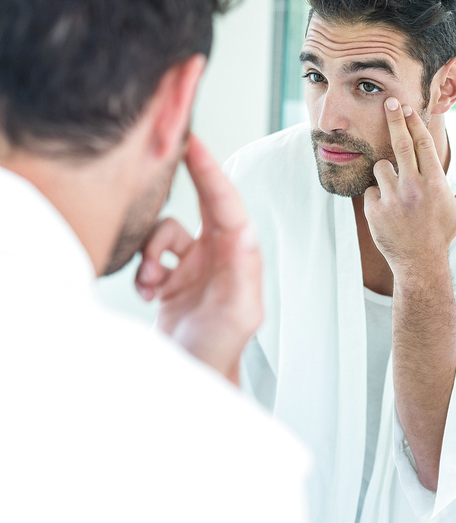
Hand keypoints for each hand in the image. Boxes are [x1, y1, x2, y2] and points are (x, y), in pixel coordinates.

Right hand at [135, 134, 262, 385]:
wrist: (189, 378)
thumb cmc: (217, 351)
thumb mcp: (237, 314)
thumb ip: (243, 272)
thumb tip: (246, 229)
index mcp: (239, 257)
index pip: (226, 204)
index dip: (210, 172)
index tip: (194, 144)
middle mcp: (220, 255)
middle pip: (205, 203)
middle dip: (190, 177)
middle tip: (170, 150)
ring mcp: (196, 265)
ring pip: (166, 232)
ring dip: (151, 254)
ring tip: (150, 283)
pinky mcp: (174, 277)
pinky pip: (152, 255)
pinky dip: (143, 270)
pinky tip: (148, 293)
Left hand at [364, 97, 455, 274]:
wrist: (419, 261)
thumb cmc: (442, 232)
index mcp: (435, 183)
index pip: (423, 143)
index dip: (414, 123)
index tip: (407, 107)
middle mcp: (413, 187)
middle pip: (400, 144)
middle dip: (394, 119)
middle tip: (388, 103)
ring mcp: (392, 198)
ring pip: (381, 167)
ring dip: (386, 172)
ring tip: (397, 191)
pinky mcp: (374, 210)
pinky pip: (370, 189)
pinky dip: (377, 195)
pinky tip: (388, 210)